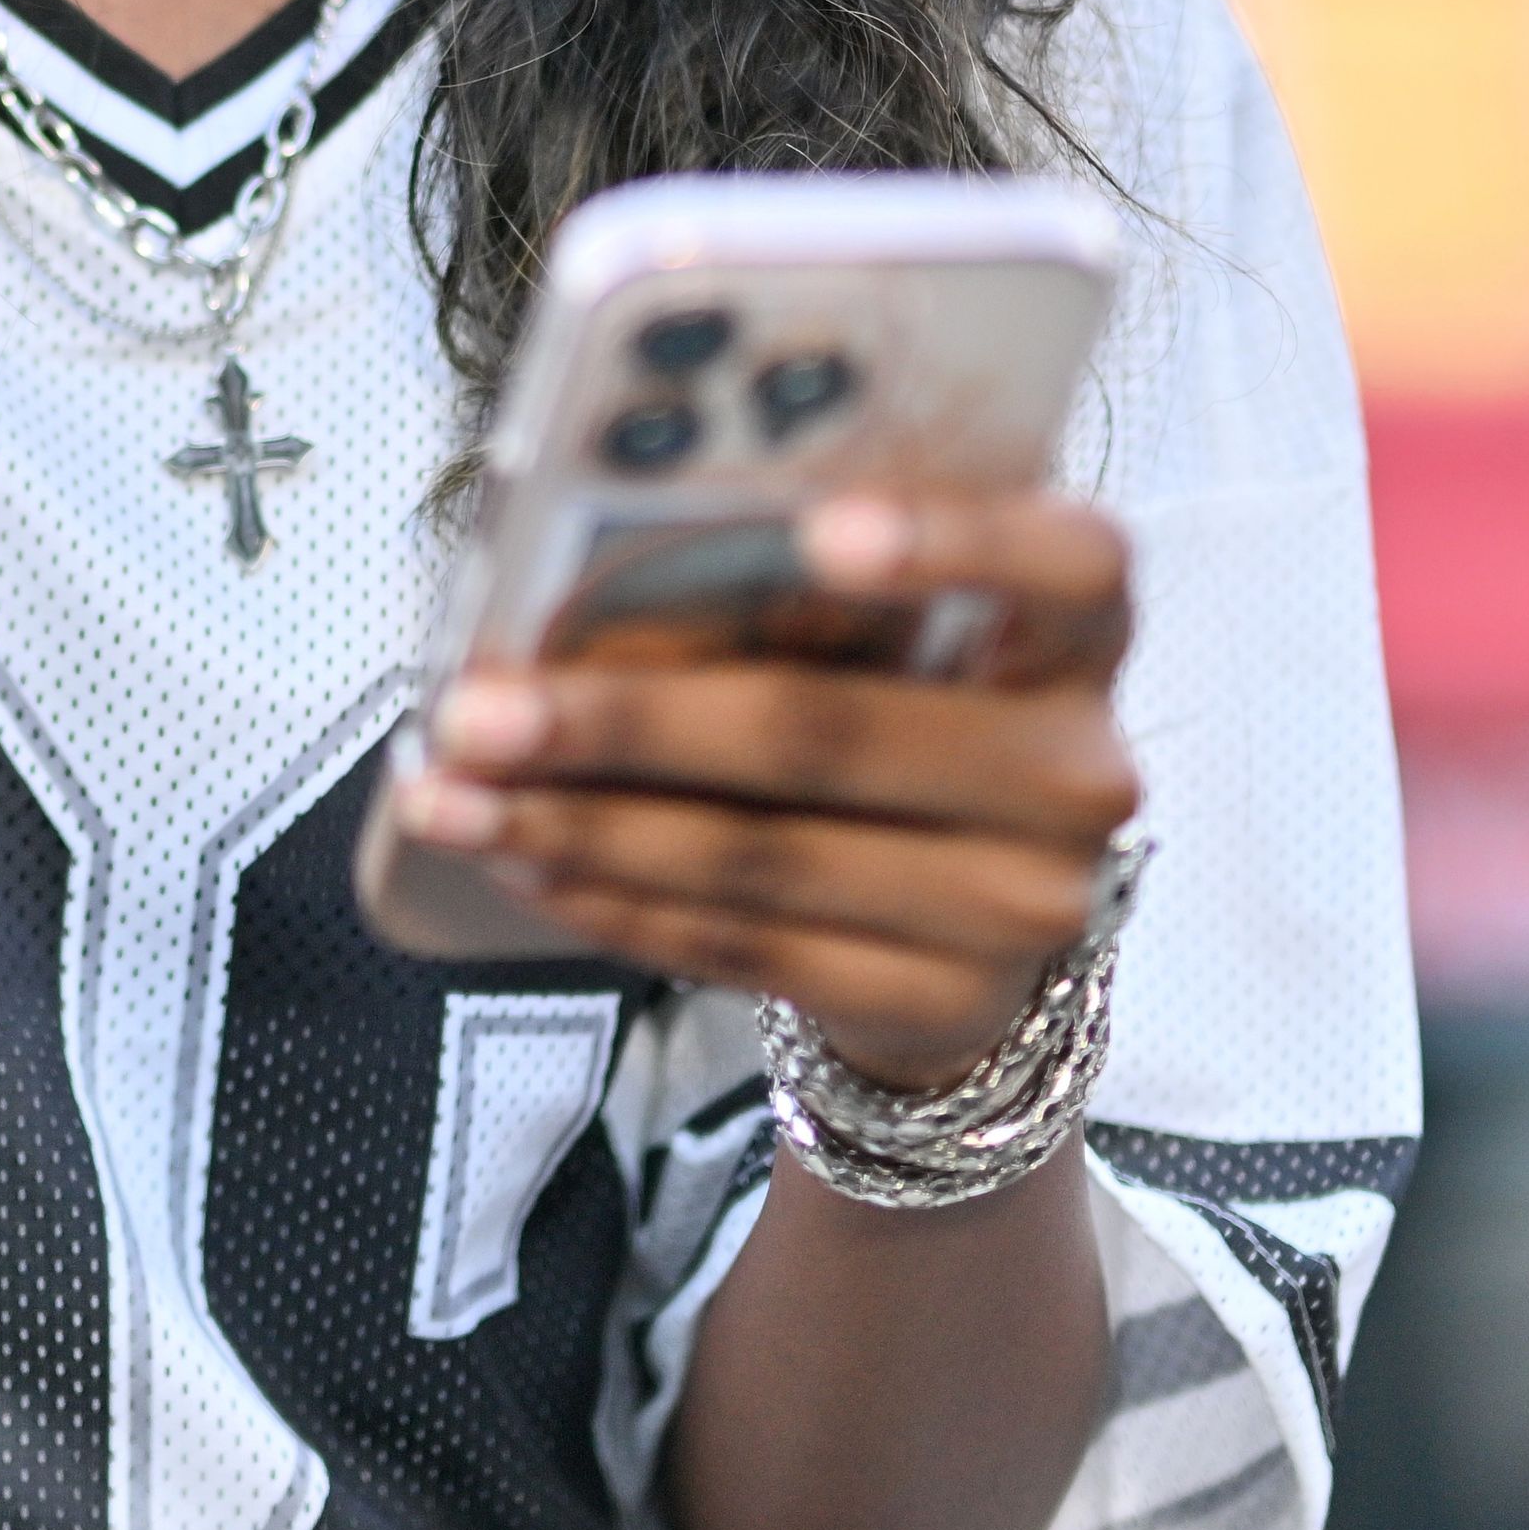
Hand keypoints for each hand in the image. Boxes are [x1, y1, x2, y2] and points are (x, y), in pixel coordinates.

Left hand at [391, 491, 1139, 1093]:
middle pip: (833, 732)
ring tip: (452, 797)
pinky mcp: (943, 1002)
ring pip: (763, 857)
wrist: (980, 938)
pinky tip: (524, 865)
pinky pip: (746, 947)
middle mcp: (1076, 772)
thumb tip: (580, 582)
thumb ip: (803, 596)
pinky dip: (617, 902)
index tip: (817, 526)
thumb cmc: (906, 727)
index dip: (954, 539)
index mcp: (1077, 636)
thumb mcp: (901, 644)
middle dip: (624, 723)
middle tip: (475, 712)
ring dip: (581, 828)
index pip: (1070, 563)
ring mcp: (1024, 907)